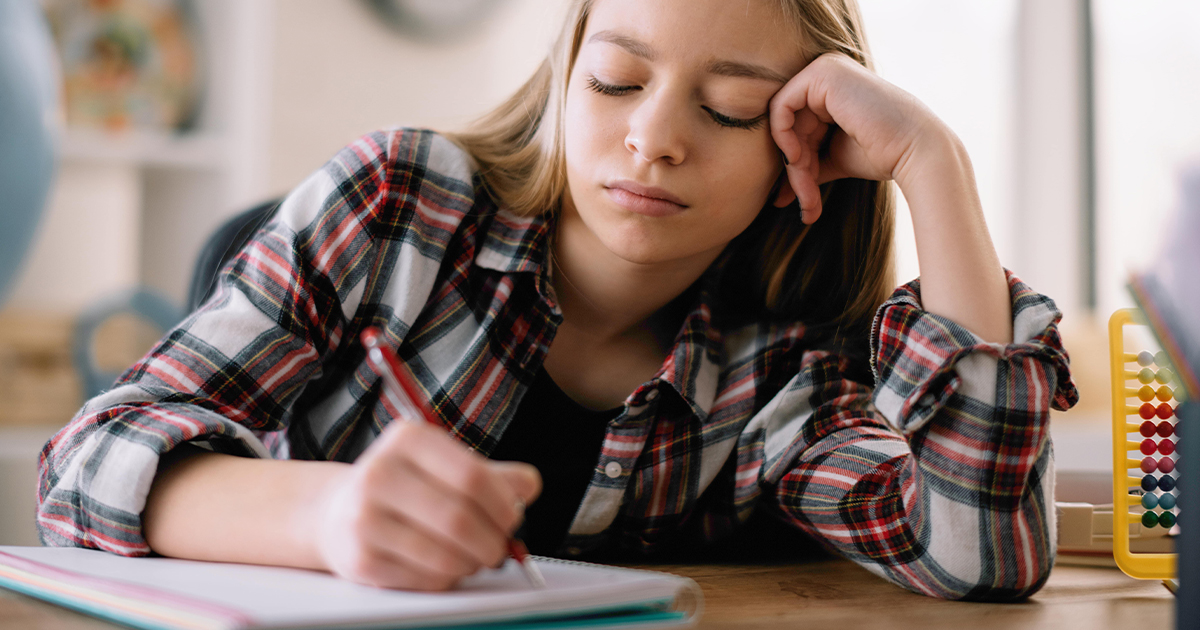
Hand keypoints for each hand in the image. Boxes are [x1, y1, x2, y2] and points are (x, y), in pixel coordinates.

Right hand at [307, 421, 540, 589]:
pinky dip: (446, 579)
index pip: (473, 476)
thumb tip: (529, 485)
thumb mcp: (445, 467)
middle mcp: (380, 472)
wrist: (337, 513)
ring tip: (472, 558)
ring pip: (444, 554)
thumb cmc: (405, 488)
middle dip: (492, 541)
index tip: (512, 519)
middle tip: (498, 548)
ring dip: (471, 564)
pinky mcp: (360, 558)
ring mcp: (364, 517)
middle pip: (459, 518)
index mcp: (409, 439)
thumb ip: (492, 475)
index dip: (504, 505)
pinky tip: (442, 567)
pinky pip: (424, 579)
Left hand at [768, 53, 943, 222]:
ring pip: (784, 124)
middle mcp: (825, 72)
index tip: (803, 198)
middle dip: (795, 171)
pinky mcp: (822, 74)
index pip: (795, 127)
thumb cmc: (882, 154)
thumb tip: (778, 196)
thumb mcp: (833, 158)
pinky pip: (781, 108)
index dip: (795, 166)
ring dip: (793, 165)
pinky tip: (799, 159)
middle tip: (807, 203)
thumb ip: (805, 167)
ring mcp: (824, 69)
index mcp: (829, 88)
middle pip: (788, 127)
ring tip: (809, 194)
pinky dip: (783, 138)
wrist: (915, 151)